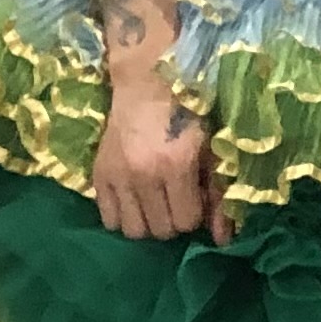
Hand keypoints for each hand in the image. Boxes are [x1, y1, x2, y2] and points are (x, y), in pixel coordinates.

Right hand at [92, 79, 228, 241]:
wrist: (148, 81)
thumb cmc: (189, 111)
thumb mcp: (211, 149)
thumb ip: (218, 193)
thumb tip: (222, 240)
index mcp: (175, 164)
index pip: (185, 221)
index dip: (195, 215)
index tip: (196, 200)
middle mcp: (142, 173)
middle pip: (160, 230)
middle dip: (173, 221)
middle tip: (176, 201)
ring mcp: (117, 174)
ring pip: (133, 230)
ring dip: (148, 223)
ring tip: (155, 204)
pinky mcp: (98, 173)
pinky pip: (107, 218)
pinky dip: (122, 216)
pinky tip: (135, 200)